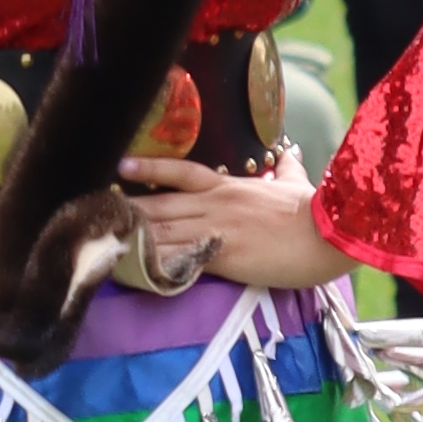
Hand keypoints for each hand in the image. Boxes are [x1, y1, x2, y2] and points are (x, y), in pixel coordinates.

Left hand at [118, 168, 344, 296]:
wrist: (327, 234)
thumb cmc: (314, 210)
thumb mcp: (297, 183)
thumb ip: (289, 168)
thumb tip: (292, 153)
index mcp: (229, 186)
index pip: (181, 171)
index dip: (149, 169)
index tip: (121, 168)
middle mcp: (215, 203)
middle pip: (160, 204)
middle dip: (128, 209)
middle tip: (95, 210)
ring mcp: (215, 228)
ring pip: (163, 230)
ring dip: (133, 236)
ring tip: (103, 238)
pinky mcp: (221, 254)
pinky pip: (179, 258)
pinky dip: (155, 263)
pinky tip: (134, 268)